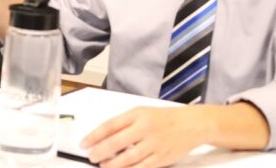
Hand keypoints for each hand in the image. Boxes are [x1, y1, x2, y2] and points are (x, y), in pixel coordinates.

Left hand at [82, 106, 206, 167]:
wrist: (191, 124)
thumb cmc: (163, 118)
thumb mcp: (141, 113)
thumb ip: (123, 124)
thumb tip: (102, 138)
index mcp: (137, 114)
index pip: (110, 125)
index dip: (94, 136)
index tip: (84, 143)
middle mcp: (145, 128)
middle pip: (117, 142)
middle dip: (100, 151)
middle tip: (91, 156)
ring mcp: (154, 144)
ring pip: (129, 158)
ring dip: (113, 164)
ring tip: (103, 165)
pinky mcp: (162, 158)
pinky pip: (143, 167)